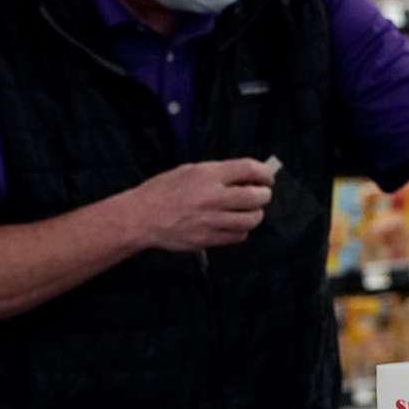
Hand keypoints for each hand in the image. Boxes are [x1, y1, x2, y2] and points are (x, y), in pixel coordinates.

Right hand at [132, 158, 273, 251]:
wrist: (141, 217)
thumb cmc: (162, 191)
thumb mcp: (188, 171)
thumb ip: (217, 173)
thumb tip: (245, 177)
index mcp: (207, 175)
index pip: (248, 170)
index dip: (264, 173)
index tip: (267, 177)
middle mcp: (212, 197)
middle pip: (256, 197)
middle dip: (264, 195)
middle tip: (261, 195)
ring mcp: (211, 220)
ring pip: (251, 219)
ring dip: (255, 215)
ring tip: (250, 212)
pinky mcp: (209, 238)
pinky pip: (239, 236)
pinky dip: (242, 230)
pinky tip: (234, 225)